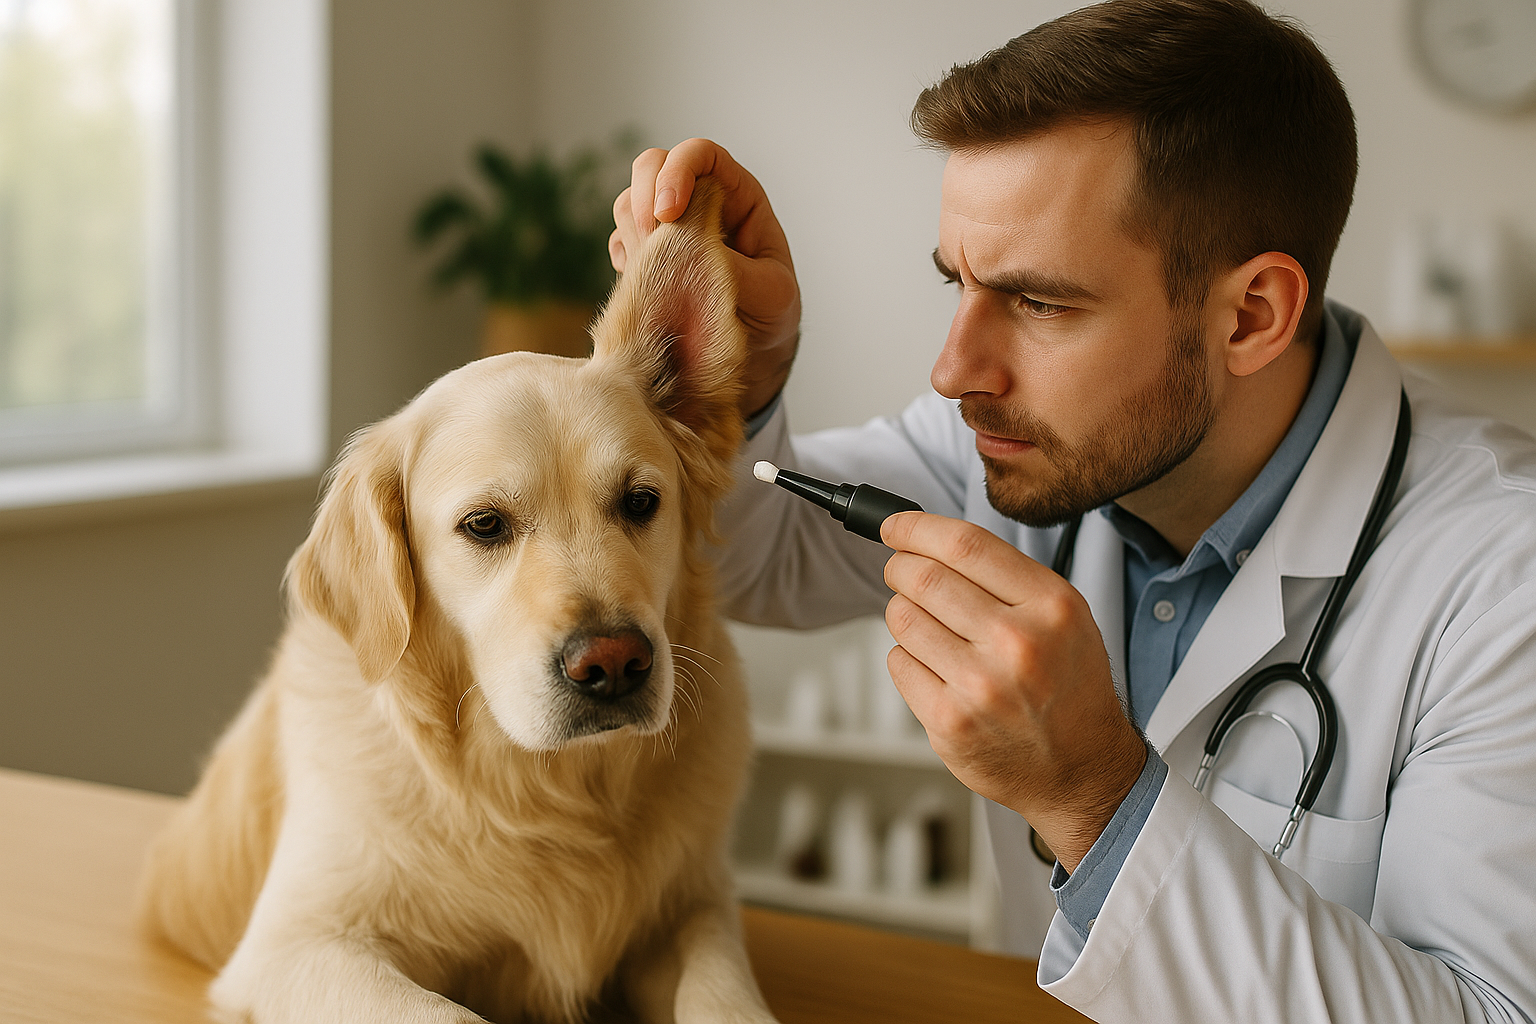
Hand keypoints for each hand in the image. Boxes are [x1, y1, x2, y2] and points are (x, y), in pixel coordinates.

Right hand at [610, 139, 800, 417]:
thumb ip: (737, 270)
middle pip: (652, 165)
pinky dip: (625, 259)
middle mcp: (698, 201)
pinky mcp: (646, 253)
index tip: (669, 212)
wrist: (749, 350)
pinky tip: (647, 284)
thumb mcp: (772, 296)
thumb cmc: (771, 314)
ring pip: (629, 202)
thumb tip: (694, 252)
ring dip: (635, 235)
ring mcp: (668, 226)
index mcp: (737, 196)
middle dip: (644, 199)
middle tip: (651, 243)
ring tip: (660, 274)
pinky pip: (619, 239)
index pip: (701, 155)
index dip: (678, 170)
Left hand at [880, 511, 1146, 871]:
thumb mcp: (1062, 615)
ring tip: (926, 625)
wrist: (1081, 768)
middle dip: (899, 567)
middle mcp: (1017, 642)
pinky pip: (899, 663)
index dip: (915, 528)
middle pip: (923, 577)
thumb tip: (928, 541)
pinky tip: (935, 668)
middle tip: (900, 571)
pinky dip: (907, 657)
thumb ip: (1004, 575)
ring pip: (902, 618)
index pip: (963, 544)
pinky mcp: (950, 722)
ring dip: (902, 612)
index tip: (894, 527)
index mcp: (1050, 605)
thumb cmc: (1068, 686)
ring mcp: (981, 686)